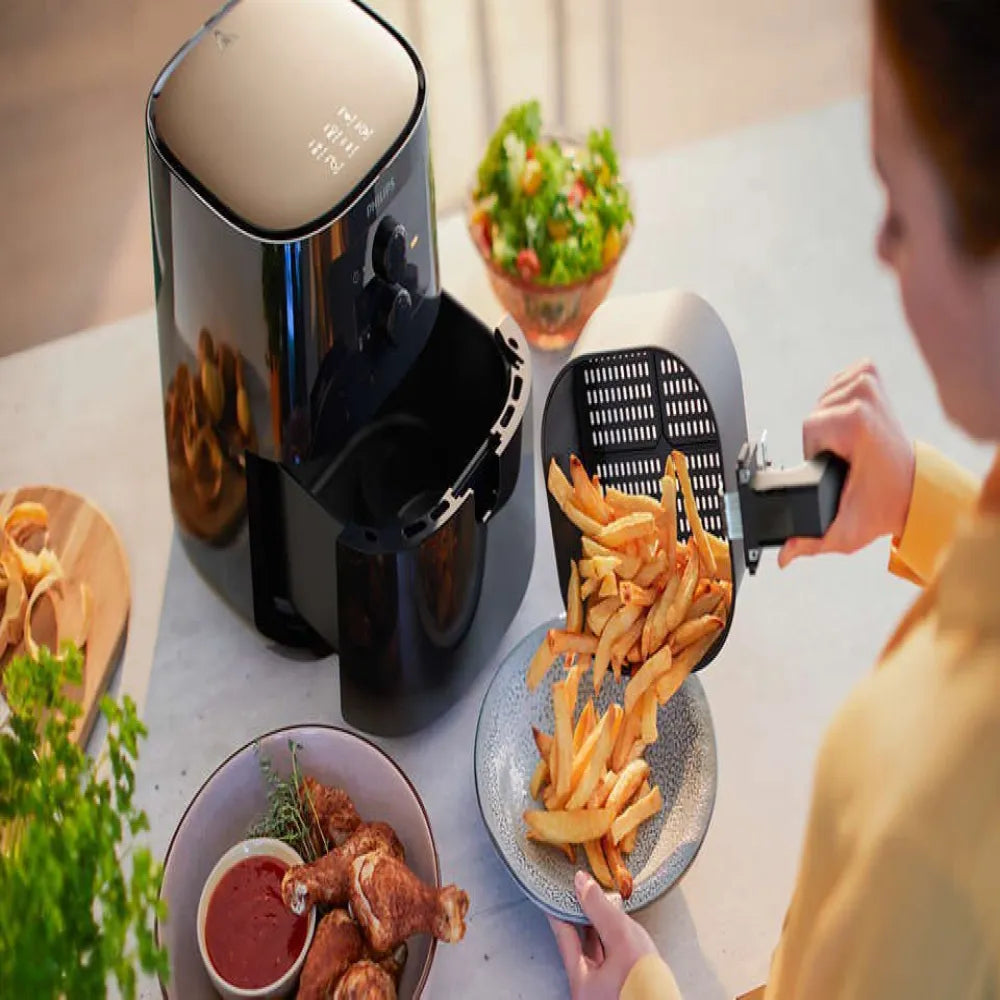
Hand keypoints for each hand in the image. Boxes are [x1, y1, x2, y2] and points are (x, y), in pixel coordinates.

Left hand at [547, 870, 657, 998]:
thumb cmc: (644, 989)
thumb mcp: (622, 941)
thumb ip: (601, 911)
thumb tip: (582, 883)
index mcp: (579, 978)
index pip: (562, 932)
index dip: (558, 906)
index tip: (554, 888)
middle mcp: (588, 987)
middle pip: (579, 943)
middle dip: (581, 916)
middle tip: (582, 891)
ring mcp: (605, 990)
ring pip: (597, 952)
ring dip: (600, 928)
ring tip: (603, 904)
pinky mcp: (623, 989)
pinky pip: (613, 960)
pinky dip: (614, 941)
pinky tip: (623, 931)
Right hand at [778, 361, 914, 566]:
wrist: (913, 488)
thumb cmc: (882, 503)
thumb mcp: (845, 528)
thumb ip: (810, 543)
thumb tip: (784, 556)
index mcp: (855, 422)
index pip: (810, 428)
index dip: (816, 452)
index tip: (838, 466)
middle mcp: (864, 396)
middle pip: (815, 413)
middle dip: (823, 439)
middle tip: (847, 458)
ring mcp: (870, 382)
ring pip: (824, 399)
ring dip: (831, 421)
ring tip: (852, 444)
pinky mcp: (870, 376)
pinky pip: (839, 383)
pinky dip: (840, 402)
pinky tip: (852, 423)